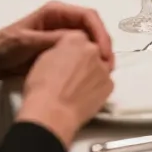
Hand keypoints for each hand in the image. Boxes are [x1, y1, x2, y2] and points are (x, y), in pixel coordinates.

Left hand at [0, 1, 113, 81]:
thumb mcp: (28, 41)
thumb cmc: (6, 46)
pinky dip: (89, 60)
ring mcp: (64, 34)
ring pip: (90, 40)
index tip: (103, 51)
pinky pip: (81, 51)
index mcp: (57, 12)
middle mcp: (64, 20)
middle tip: (108, 63)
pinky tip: (92, 72)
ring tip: (104, 70)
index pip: (87, 16)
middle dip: (102, 43)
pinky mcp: (62, 49)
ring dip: (98, 53)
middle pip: (93, 27)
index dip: (99, 32)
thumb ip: (52, 39)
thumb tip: (77, 39)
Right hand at [16, 31, 113, 147]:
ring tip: (77, 88)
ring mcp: (103, 67)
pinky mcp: (109, 85)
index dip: (71, 50)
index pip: (78, 38)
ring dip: (92, 73)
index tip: (68, 59)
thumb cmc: (42, 89)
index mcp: (74, 39)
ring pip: (100, 66)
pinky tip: (85, 96)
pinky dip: (97, 87)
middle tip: (72, 75)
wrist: (52, 113)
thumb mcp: (43, 59)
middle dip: (84, 60)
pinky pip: (105, 82)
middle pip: (91, 51)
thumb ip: (59, 50)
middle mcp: (92, 49)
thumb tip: (64, 54)